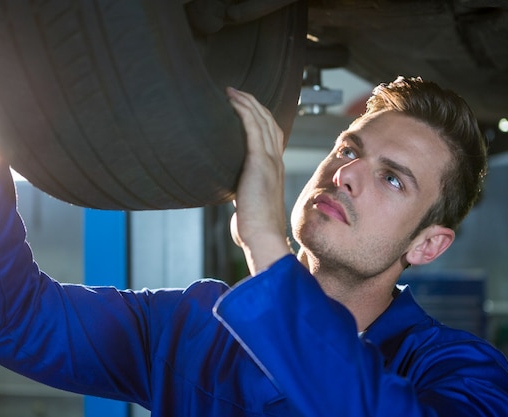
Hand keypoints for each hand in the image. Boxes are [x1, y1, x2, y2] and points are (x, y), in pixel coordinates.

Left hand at [226, 87, 290, 274]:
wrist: (263, 237)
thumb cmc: (256, 228)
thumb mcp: (249, 204)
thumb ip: (244, 193)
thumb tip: (234, 196)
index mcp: (275, 170)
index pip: (272, 134)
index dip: (260, 117)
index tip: (244, 107)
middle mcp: (276, 161)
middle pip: (269, 121)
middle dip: (253, 103)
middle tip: (234, 92)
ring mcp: (270, 161)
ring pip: (262, 120)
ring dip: (247, 102)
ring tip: (231, 92)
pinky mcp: (260, 163)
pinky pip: (253, 129)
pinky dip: (244, 112)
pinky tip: (233, 103)